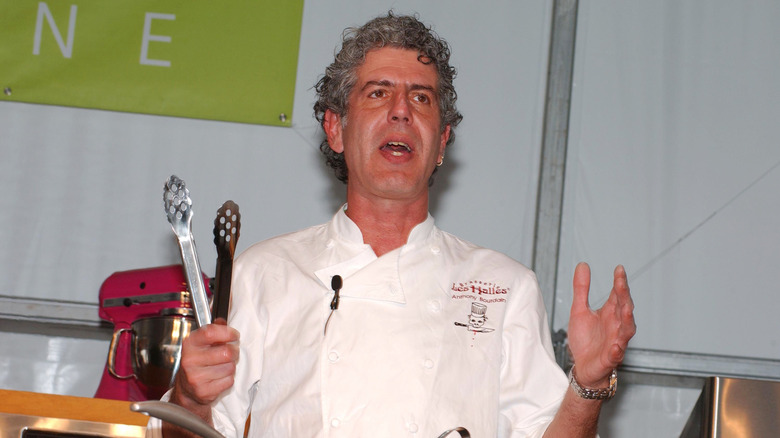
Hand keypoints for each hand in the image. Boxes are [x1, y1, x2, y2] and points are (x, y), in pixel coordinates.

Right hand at [169, 319, 239, 420]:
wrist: (186, 389)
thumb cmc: (197, 362)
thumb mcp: (201, 343)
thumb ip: (213, 330)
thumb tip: (222, 321)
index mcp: (190, 344)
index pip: (211, 332)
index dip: (228, 332)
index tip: (234, 335)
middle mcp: (190, 360)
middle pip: (227, 352)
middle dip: (234, 352)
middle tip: (230, 353)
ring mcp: (196, 377)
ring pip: (230, 367)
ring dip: (231, 366)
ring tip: (222, 366)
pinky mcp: (204, 391)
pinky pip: (229, 381)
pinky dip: (228, 379)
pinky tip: (219, 377)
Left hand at [567, 263, 634, 387]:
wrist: (583, 367)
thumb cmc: (585, 339)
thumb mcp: (579, 310)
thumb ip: (581, 289)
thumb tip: (583, 265)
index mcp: (610, 312)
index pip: (618, 294)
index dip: (619, 282)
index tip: (619, 269)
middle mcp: (617, 325)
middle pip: (624, 308)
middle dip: (624, 295)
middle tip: (621, 282)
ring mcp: (616, 341)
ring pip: (626, 329)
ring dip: (627, 319)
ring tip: (626, 308)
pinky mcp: (610, 358)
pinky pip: (616, 354)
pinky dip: (617, 349)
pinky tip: (616, 345)